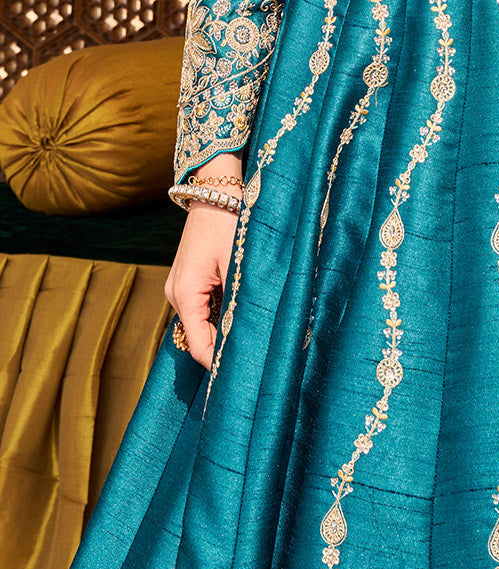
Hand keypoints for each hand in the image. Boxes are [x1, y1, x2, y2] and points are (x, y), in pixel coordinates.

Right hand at [165, 200, 238, 369]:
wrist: (215, 191)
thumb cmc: (228, 224)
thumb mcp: (237, 265)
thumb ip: (238, 303)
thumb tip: (247, 336)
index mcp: (186, 294)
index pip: (199, 346)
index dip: (218, 363)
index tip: (241, 378)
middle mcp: (175, 294)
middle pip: (198, 336)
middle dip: (222, 348)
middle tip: (253, 360)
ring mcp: (179, 286)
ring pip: (200, 322)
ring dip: (221, 330)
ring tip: (250, 338)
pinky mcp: (187, 278)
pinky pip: (200, 307)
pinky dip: (217, 314)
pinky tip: (238, 313)